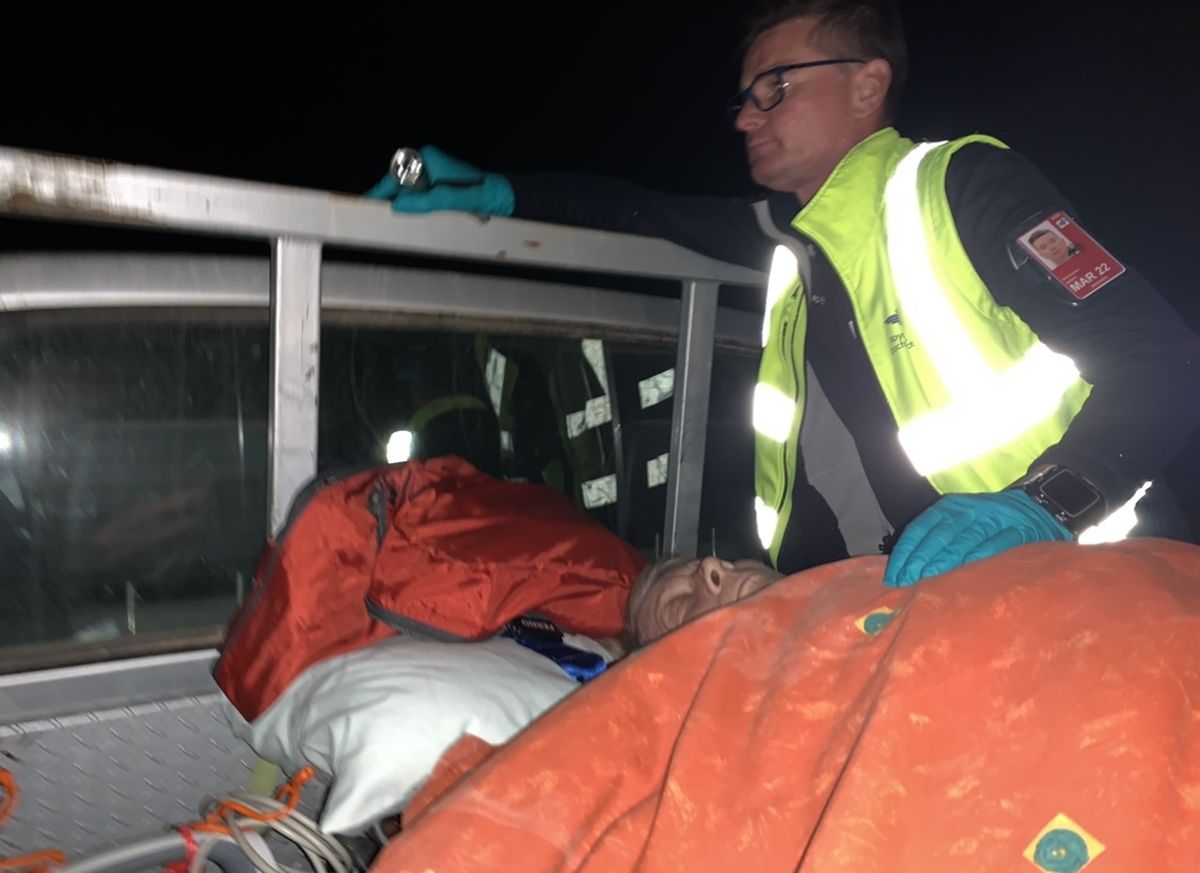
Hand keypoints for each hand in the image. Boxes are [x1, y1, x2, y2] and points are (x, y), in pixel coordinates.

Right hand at [364, 145, 514, 215]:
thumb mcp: (454, 199)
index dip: (379, 192)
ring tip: (388, 224)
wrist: (502, 198)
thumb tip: (400, 206)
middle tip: (373, 219)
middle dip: (387, 202)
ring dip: (401, 209)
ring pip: (406, 195)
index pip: (394, 177)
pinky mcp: (434, 190)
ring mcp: (429, 178)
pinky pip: (417, 201)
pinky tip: (408, 223)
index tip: (365, 204)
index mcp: (427, 159)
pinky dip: (411, 212)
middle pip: (397, 186)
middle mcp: (425, 165)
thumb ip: (428, 202)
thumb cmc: (483, 193)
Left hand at [883, 490, 1070, 587]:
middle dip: (920, 561)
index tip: (894, 575)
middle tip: (907, 583)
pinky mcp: (1019, 531)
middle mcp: (969, 510)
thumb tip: (904, 568)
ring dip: (945, 561)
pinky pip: (998, 543)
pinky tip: (968, 570)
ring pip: (964, 540)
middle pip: (939, 536)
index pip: (921, 528)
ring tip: (928, 581)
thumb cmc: (987, 523)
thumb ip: (935, 539)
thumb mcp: (960, 522)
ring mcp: (995, 519)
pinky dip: (982, 555)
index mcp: (950, 507)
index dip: (906, 552)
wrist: (1036, 508)